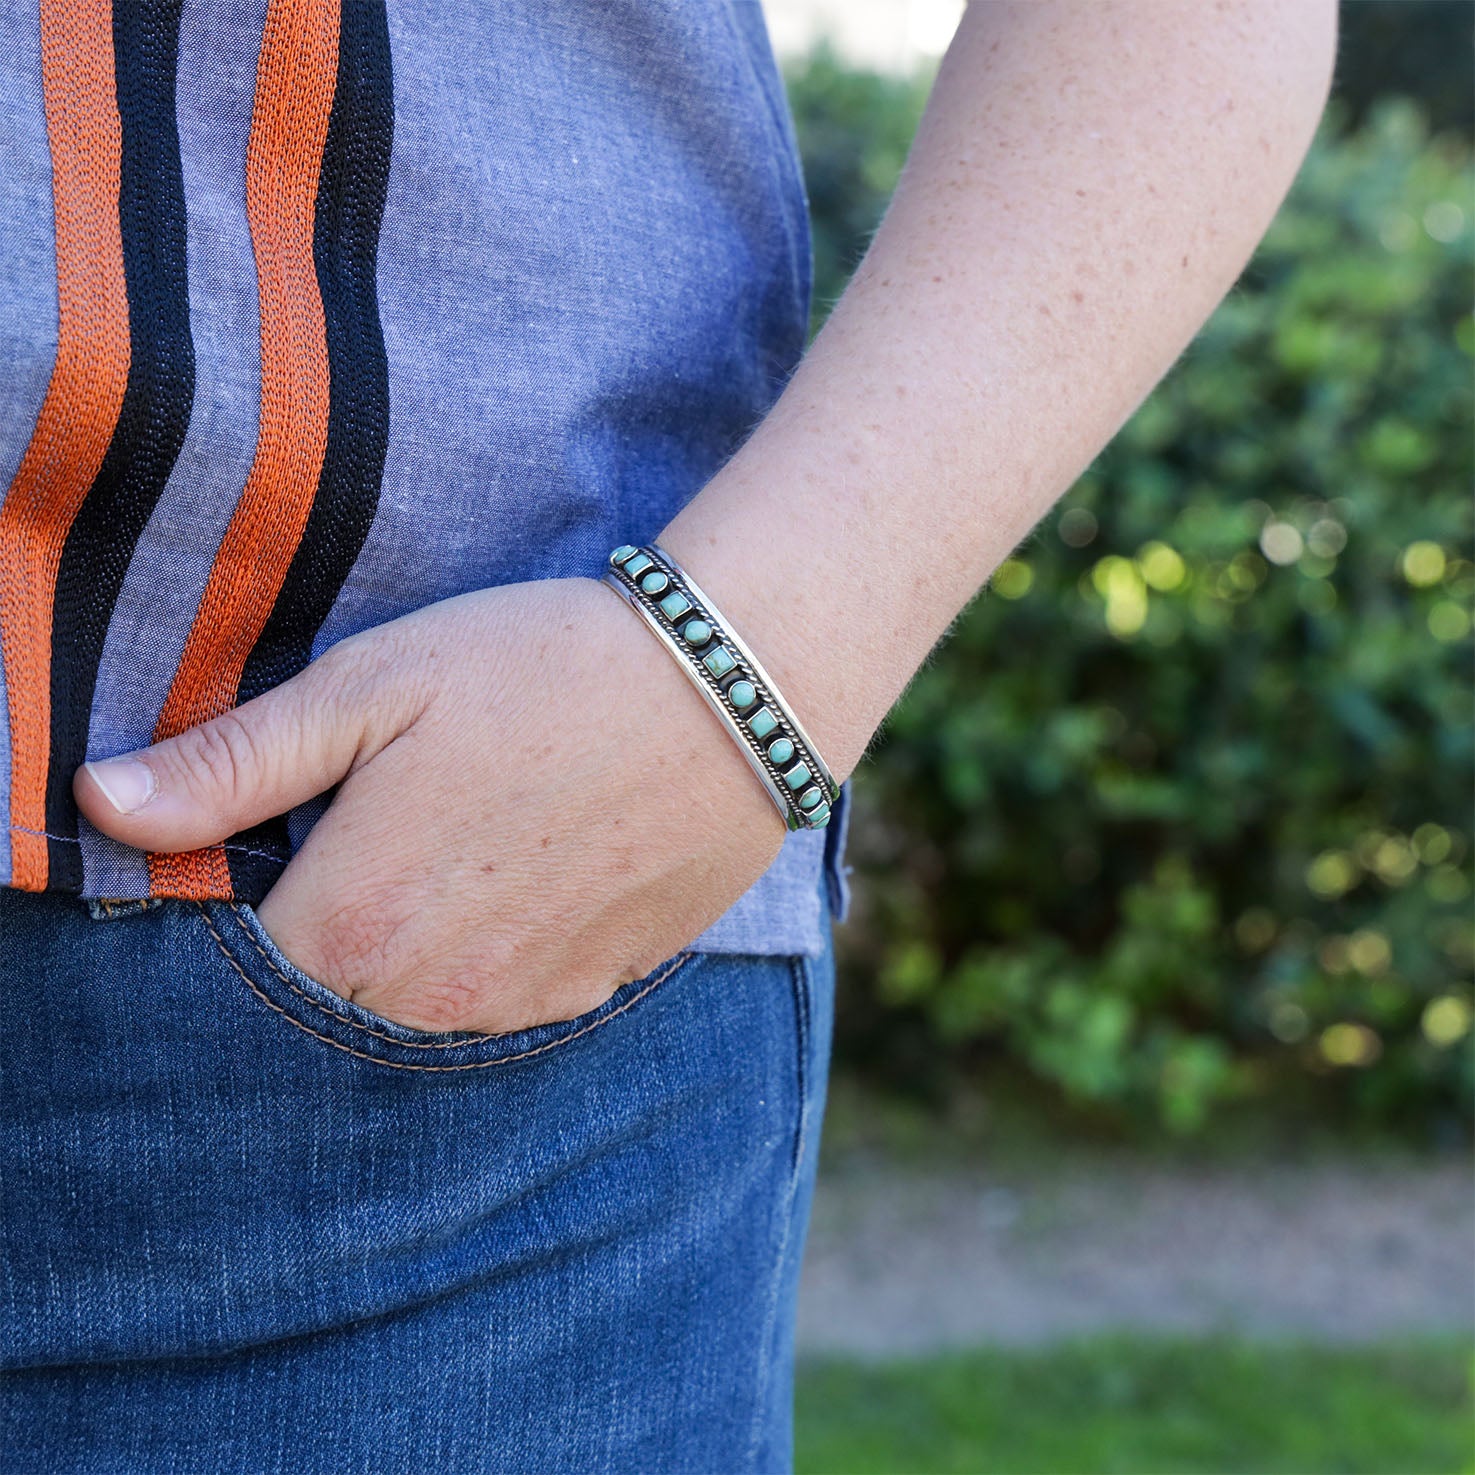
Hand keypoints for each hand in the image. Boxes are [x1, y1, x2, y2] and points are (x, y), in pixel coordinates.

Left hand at [74, 578, 786, 1032]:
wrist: (727, 694)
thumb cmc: (542, 668)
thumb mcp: (373, 686)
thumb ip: (234, 761)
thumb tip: (99, 802)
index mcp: (351, 916)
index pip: (239, 957)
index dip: (253, 888)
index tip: (291, 827)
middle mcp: (427, 992)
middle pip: (325, 989)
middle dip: (332, 919)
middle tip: (390, 819)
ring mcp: (515, 1003)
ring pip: (413, 1003)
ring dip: (412, 943)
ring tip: (466, 837)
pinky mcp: (586, 989)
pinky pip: (500, 1000)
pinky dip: (490, 950)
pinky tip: (527, 867)